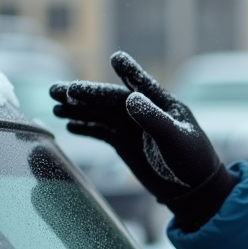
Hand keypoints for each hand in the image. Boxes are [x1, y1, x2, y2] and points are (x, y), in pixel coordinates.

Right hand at [50, 52, 235, 230]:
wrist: (193, 190)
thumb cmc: (193, 162)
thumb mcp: (176, 140)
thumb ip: (154, 120)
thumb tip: (130, 98)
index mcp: (163, 104)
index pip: (141, 84)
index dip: (129, 71)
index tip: (116, 58)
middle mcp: (145, 111)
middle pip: (110, 98)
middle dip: (85, 94)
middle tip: (58, 90)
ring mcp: (133, 127)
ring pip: (101, 113)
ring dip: (78, 109)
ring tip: (54, 104)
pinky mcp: (125, 142)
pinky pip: (101, 131)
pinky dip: (85, 127)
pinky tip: (67, 124)